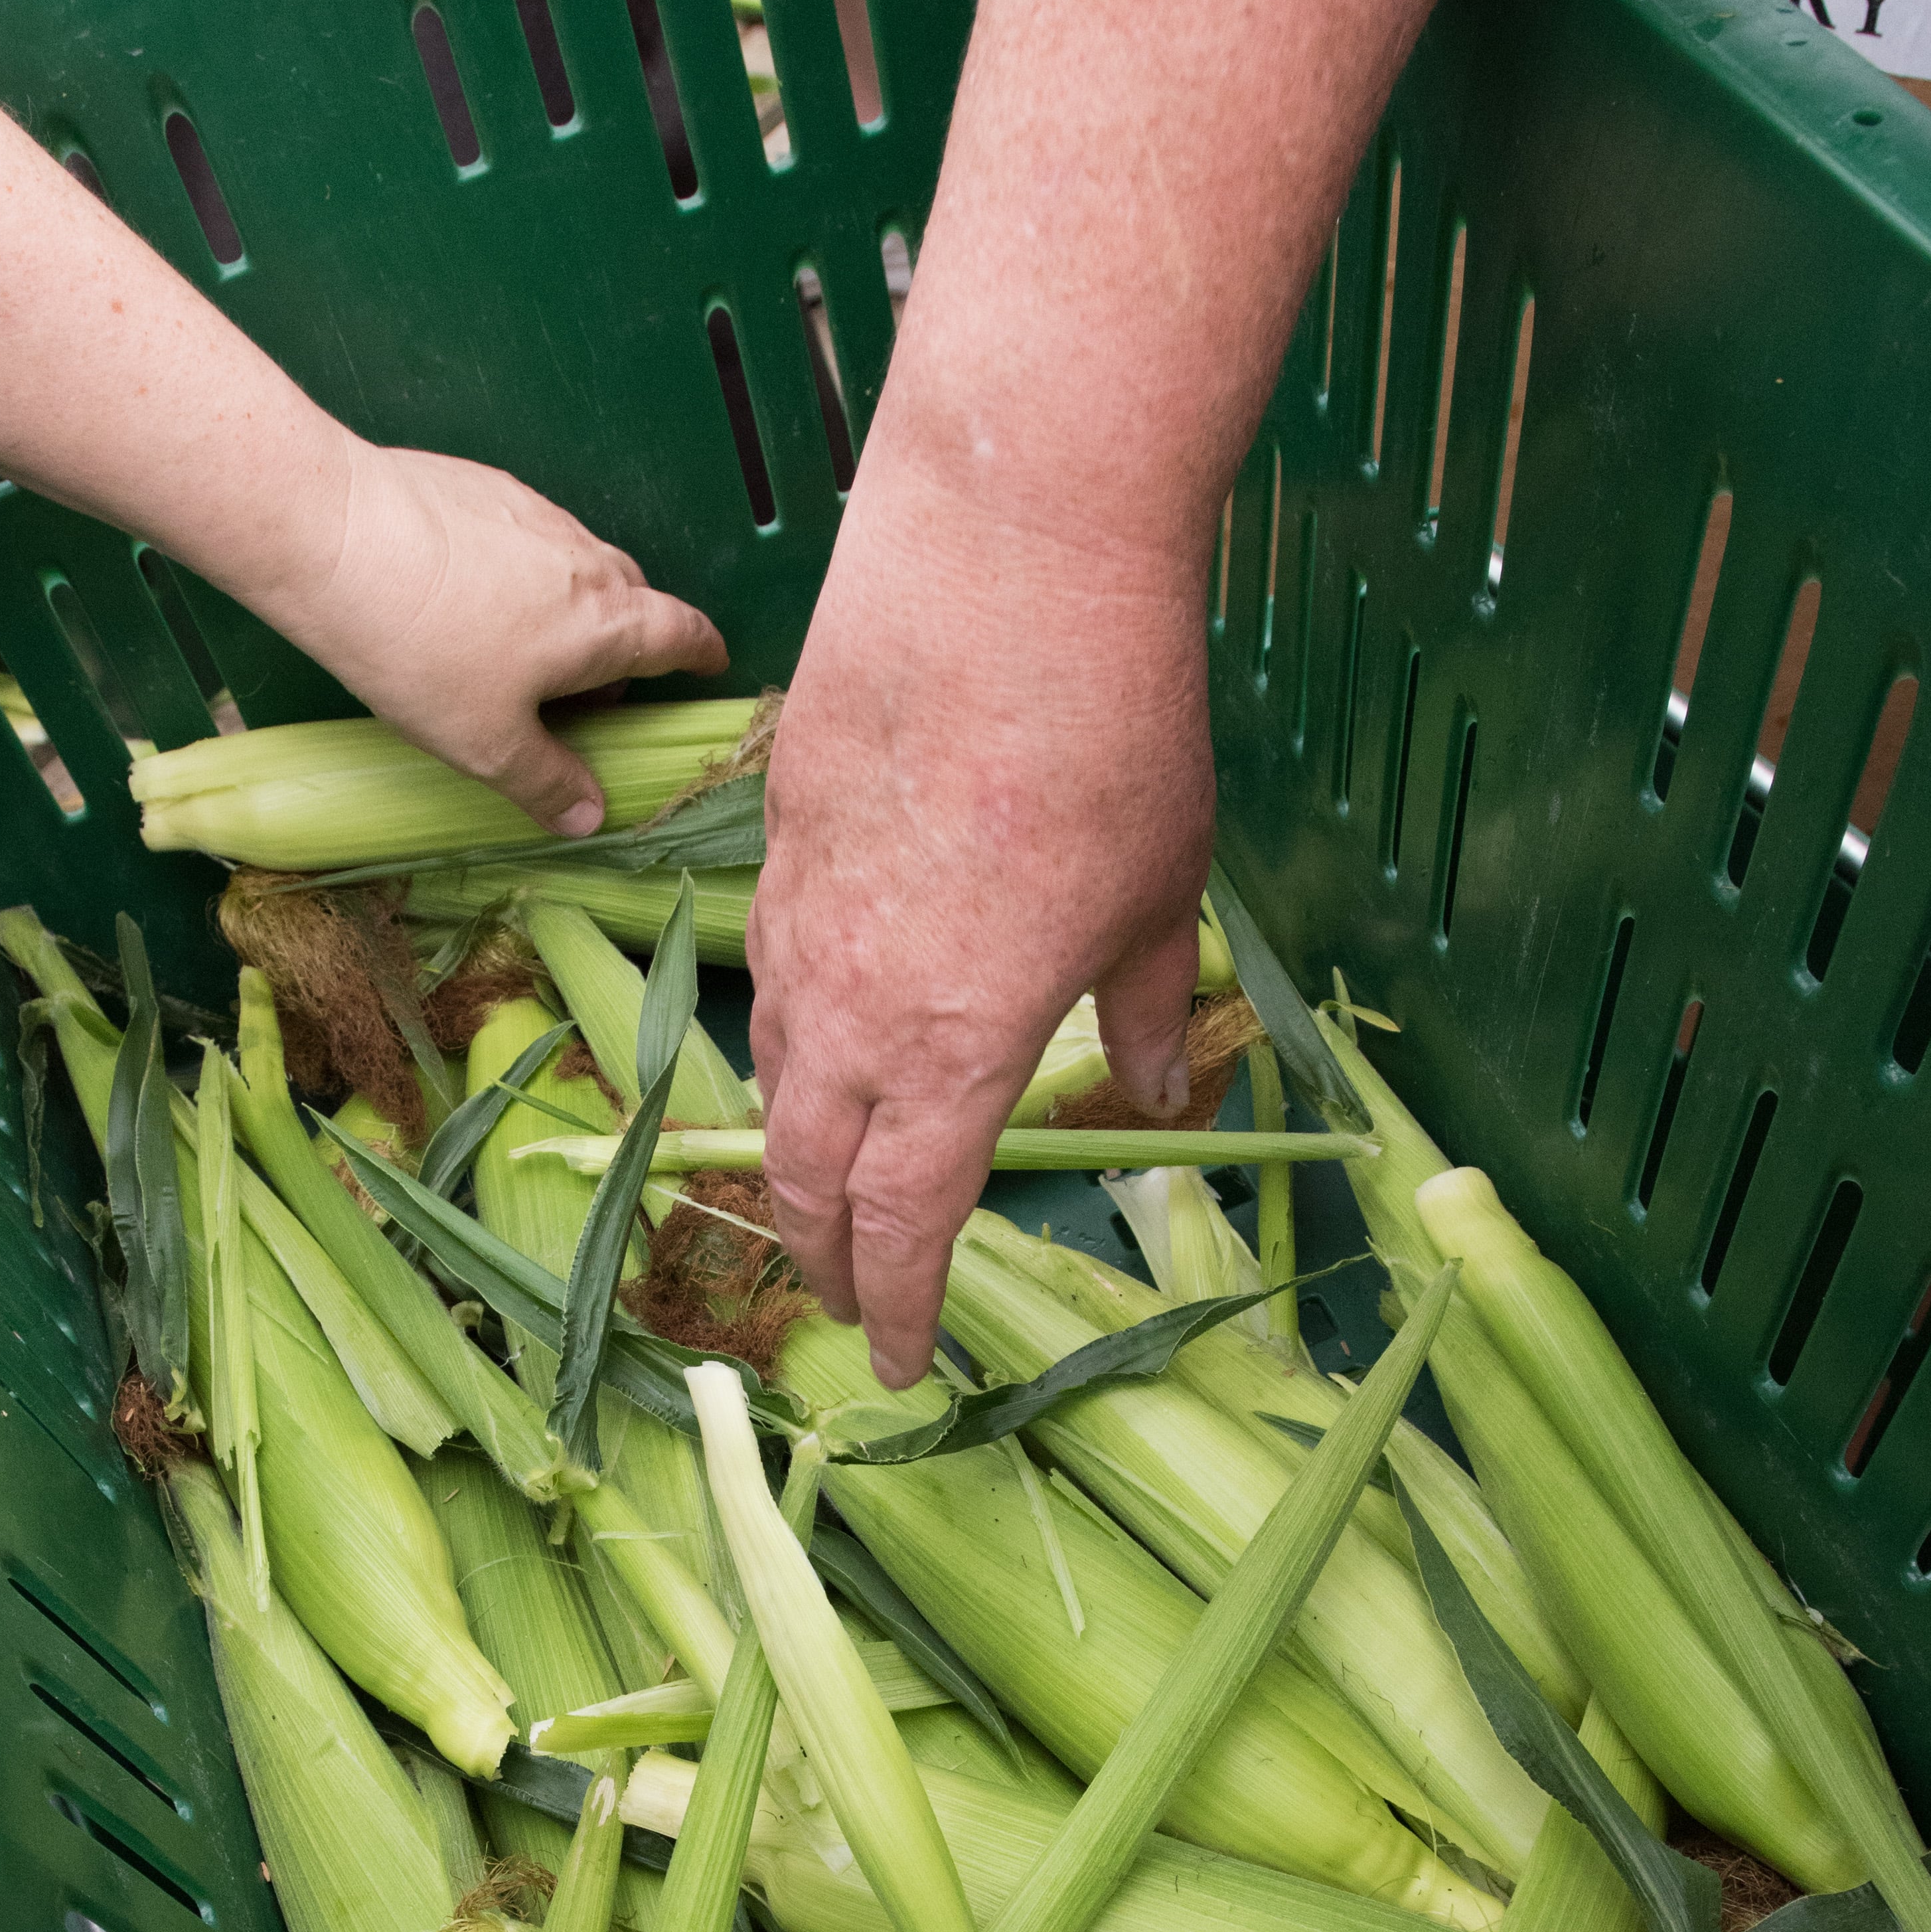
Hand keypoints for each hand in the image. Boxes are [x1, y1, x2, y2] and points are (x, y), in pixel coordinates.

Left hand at [293, 440, 724, 833]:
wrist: (334, 536)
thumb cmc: (421, 648)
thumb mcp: (486, 743)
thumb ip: (546, 781)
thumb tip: (589, 816)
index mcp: (606, 622)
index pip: (681, 634)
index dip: (701, 653)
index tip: (708, 663)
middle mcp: (585, 558)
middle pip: (633, 598)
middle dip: (626, 642)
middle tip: (589, 688)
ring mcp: (534, 514)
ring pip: (578, 564)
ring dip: (569, 604)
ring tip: (518, 647)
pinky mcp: (483, 488)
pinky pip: (524, 536)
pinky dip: (517, 569)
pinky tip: (466, 596)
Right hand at [750, 430, 1213, 1382]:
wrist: (1005, 565)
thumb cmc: (1110, 735)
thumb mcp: (1164, 896)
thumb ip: (1146, 1014)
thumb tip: (1155, 1095)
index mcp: (951, 1051)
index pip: (904, 1228)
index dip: (901, 1309)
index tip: (904, 1366)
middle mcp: (851, 1009)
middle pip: (809, 1177)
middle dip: (827, 1258)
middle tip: (850, 1303)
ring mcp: (798, 924)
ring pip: (773, 1077)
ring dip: (795, 1153)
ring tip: (822, 1192)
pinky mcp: (778, 844)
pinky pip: (766, 978)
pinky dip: (786, 1038)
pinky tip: (814, 1038)